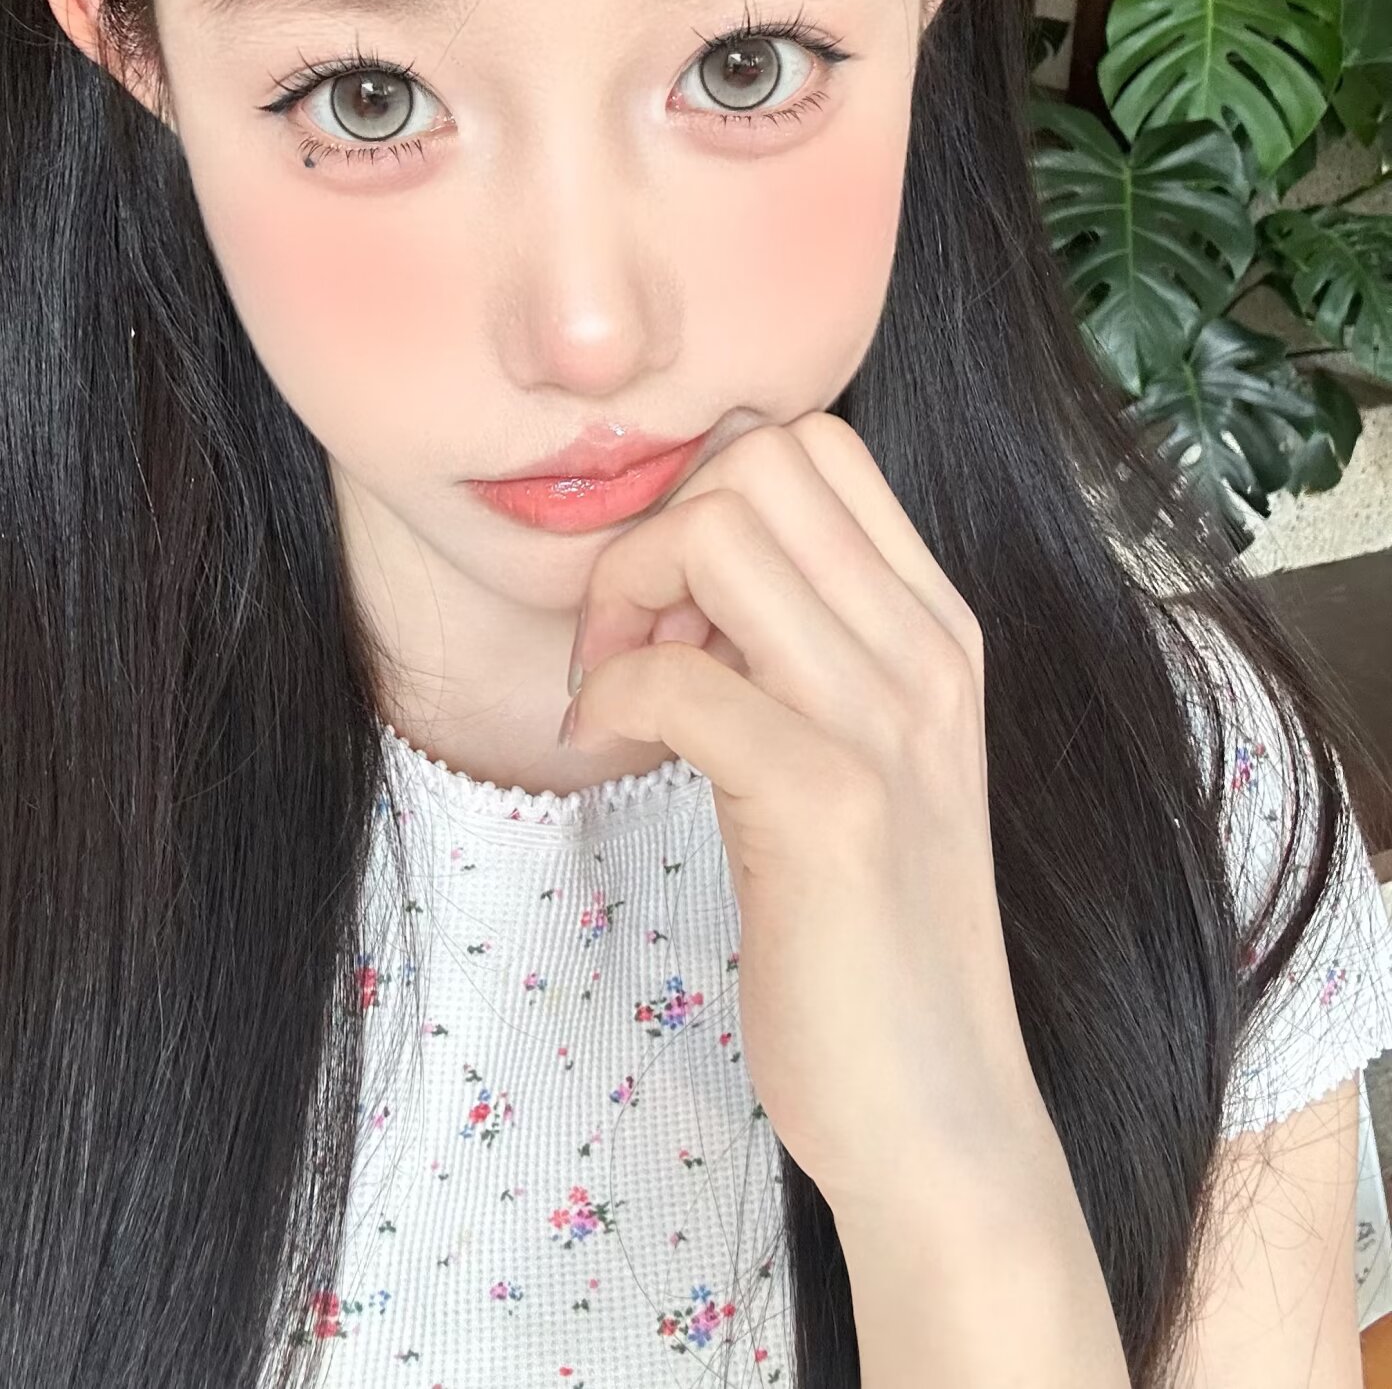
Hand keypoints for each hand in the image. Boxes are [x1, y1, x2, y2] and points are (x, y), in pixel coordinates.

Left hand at [562, 411, 1060, 1230]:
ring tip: (619, 691)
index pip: (817, 442)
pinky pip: (676, 672)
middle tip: (632, 639)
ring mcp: (886, 722)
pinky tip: (609, 749)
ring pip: (715, 532)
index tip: (679, 602)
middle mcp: (929, 651)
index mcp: (940, 626)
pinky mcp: (826, 803)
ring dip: (624, 599)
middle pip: (756, 460)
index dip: (711, 493)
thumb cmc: (873, 929)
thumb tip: (687, 560)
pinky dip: (610, 695)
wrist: (938, 1108)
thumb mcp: (865, 751)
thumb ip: (806, 644)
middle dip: (657, 527)